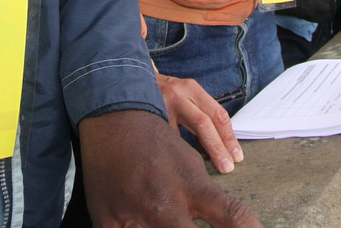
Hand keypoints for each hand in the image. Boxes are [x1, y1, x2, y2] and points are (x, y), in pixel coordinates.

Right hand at [79, 110, 259, 227]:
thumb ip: (208, 199)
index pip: (232, 216)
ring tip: (164, 216)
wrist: (112, 123)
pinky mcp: (108, 223)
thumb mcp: (191, 165)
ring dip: (164, 227)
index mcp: (192, 190)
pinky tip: (139, 221)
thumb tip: (227, 224)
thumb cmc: (157, 144)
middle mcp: (166, 206)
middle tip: (193, 224)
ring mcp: (135, 217)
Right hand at [156, 73, 243, 172]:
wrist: (132, 81)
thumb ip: (200, 113)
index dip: (228, 136)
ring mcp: (162, 105)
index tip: (236, 155)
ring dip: (201, 153)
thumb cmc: (165, 94)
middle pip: (204, 123)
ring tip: (213, 168)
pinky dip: (178, 152)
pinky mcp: (148, 117)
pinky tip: (183, 164)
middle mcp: (178, 95)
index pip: (217, 114)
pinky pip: (167, 139)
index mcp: (192, 89)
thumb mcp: (184, 96)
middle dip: (218, 147)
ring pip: (185, 132)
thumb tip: (221, 144)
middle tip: (227, 167)